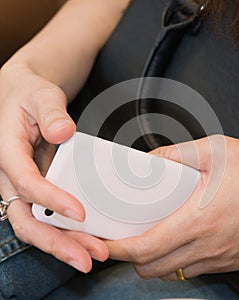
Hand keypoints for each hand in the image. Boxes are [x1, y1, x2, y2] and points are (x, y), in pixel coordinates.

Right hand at [0, 64, 107, 271]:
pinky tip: (90, 238)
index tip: (79, 213)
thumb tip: (62, 132)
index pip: (26, 183)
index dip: (51, 200)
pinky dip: (67, 230)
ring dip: (66, 243)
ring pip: (38, 224)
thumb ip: (50, 113)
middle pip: (27, 219)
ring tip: (95, 254)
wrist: (24, 99)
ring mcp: (25, 186)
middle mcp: (12, 177)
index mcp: (8, 154)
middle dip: (57, 242)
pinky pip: (49, 215)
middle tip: (88, 257)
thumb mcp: (40, 96)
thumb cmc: (29, 96)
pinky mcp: (39, 187)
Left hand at [105, 136, 238, 279]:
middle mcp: (208, 246)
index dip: (120, 249)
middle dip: (133, 257)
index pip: (146, 247)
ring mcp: (221, 258)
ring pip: (173, 272)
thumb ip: (178, 154)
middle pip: (153, 268)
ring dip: (155, 259)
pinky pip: (195, 269)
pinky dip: (178, 259)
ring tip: (151, 237)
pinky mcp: (232, 261)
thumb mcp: (216, 150)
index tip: (104, 244)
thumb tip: (152, 161)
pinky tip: (180, 238)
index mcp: (199, 219)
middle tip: (126, 238)